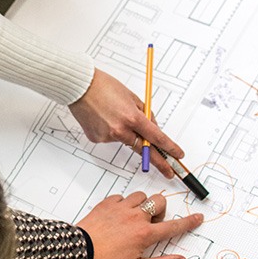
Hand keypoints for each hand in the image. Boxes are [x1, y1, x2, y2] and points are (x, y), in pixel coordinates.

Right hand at [68, 68, 182, 176]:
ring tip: (112, 113)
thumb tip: (151, 128)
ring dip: (125, 132)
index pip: (156, 138)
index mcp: (132, 118)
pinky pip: (110, 138)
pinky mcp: (96, 139)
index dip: (169, 148)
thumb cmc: (103, 86)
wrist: (79, 86)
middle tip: (169, 172)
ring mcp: (107, 137)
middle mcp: (120, 130)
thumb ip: (144, 114)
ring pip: (125, 140)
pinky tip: (103, 118)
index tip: (178, 155)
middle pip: (145, 150)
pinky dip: (110, 130)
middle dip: (159, 162)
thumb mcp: (132, 97)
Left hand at [77, 192, 203, 258]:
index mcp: (144, 234)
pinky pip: (122, 196)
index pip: (173, 227)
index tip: (197, 217)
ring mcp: (120, 207)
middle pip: (159, 202)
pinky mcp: (107, 203)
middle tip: (151, 224)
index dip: (188, 222)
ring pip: (141, 196)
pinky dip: (124, 204)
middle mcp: (135, 217)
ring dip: (142, 205)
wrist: (78, 251)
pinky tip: (119, 216)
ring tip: (134, 220)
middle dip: (160, 210)